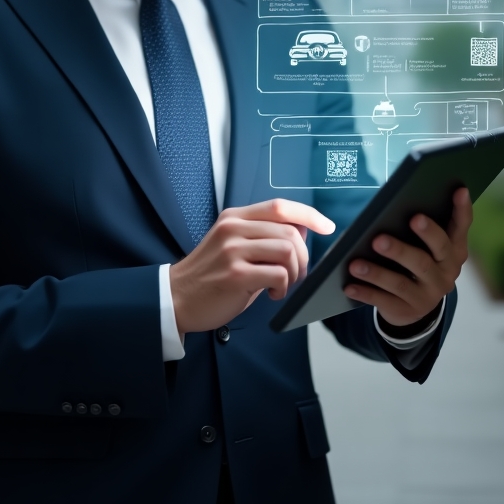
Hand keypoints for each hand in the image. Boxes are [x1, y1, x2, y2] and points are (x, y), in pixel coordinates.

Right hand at [169, 200, 335, 334]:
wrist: (176, 298)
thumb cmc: (209, 275)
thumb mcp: (234, 245)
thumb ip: (264, 236)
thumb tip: (301, 229)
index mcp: (234, 217)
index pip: (280, 205)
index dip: (309, 215)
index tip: (326, 226)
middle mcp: (233, 229)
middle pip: (290, 230)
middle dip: (303, 256)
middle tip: (296, 273)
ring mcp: (233, 250)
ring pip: (288, 250)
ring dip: (295, 272)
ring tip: (283, 284)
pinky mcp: (235, 274)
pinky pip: (279, 274)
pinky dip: (284, 287)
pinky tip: (273, 293)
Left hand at [343, 188, 471, 326]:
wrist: (417, 304)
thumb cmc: (419, 258)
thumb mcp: (427, 244)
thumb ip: (422, 226)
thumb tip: (398, 201)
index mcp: (453, 251)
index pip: (460, 228)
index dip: (461, 209)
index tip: (458, 190)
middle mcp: (445, 274)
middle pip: (425, 260)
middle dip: (401, 250)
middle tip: (379, 237)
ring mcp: (428, 295)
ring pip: (400, 283)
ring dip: (376, 273)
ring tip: (354, 263)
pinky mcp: (407, 311)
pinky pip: (384, 301)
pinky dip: (366, 293)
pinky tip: (349, 285)